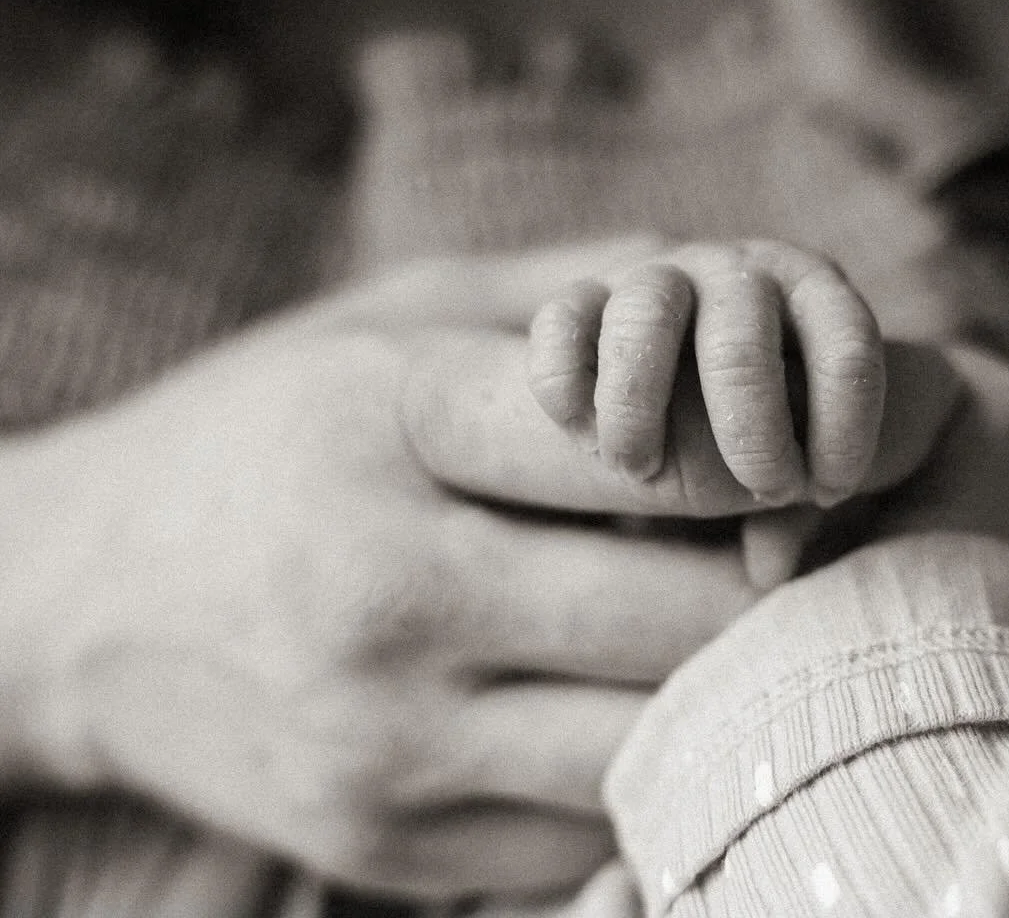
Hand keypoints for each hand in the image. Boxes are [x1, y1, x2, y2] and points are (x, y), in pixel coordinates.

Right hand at [0, 240, 829, 900]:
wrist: (78, 601)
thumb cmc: (266, 433)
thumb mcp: (386, 318)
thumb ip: (568, 292)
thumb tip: (741, 285)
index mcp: (383, 426)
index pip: (644, 448)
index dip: (759, 455)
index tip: (797, 458)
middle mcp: (379, 594)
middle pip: (684, 616)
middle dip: (779, 587)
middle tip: (805, 555)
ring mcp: (383, 743)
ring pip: (658, 741)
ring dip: (726, 689)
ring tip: (737, 634)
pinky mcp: (388, 847)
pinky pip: (592, 826)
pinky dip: (643, 766)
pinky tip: (630, 705)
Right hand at [527, 239, 885, 508]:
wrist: (694, 355)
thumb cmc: (767, 414)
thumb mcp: (804, 446)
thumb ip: (798, 505)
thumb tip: (768, 568)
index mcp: (811, 294)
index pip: (847, 345)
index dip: (845, 426)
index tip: (826, 491)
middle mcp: (736, 273)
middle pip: (741, 342)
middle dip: (751, 433)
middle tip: (755, 490)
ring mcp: (657, 276)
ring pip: (643, 317)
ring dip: (637, 407)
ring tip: (640, 472)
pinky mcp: (585, 294)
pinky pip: (561, 321)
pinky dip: (563, 382)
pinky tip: (578, 432)